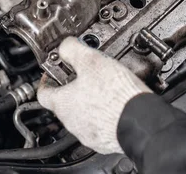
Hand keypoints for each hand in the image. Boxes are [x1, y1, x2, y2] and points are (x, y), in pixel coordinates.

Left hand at [37, 37, 150, 154]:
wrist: (142, 121)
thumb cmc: (116, 94)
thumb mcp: (91, 60)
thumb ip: (72, 49)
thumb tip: (64, 45)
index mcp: (63, 103)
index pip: (43, 92)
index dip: (48, 78)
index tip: (57, 70)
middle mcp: (72, 122)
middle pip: (64, 103)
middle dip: (74, 87)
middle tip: (87, 74)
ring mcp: (88, 134)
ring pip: (82, 115)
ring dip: (89, 101)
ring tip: (105, 87)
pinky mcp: (105, 141)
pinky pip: (100, 125)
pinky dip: (104, 114)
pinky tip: (116, 103)